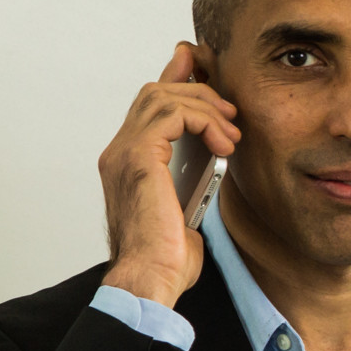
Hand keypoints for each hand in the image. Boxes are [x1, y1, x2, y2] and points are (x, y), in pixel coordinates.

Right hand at [98, 43, 239, 307]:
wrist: (150, 278)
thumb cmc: (166, 256)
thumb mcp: (187, 206)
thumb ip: (192, 177)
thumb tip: (215, 160)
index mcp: (129, 161)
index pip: (150, 106)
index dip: (177, 81)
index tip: (207, 73)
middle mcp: (120, 152)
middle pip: (155, 91)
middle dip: (197, 87)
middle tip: (230, 111)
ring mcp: (124, 152)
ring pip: (163, 96)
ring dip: (206, 107)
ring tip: (231, 134)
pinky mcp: (139, 157)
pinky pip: (172, 113)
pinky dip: (203, 120)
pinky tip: (223, 144)